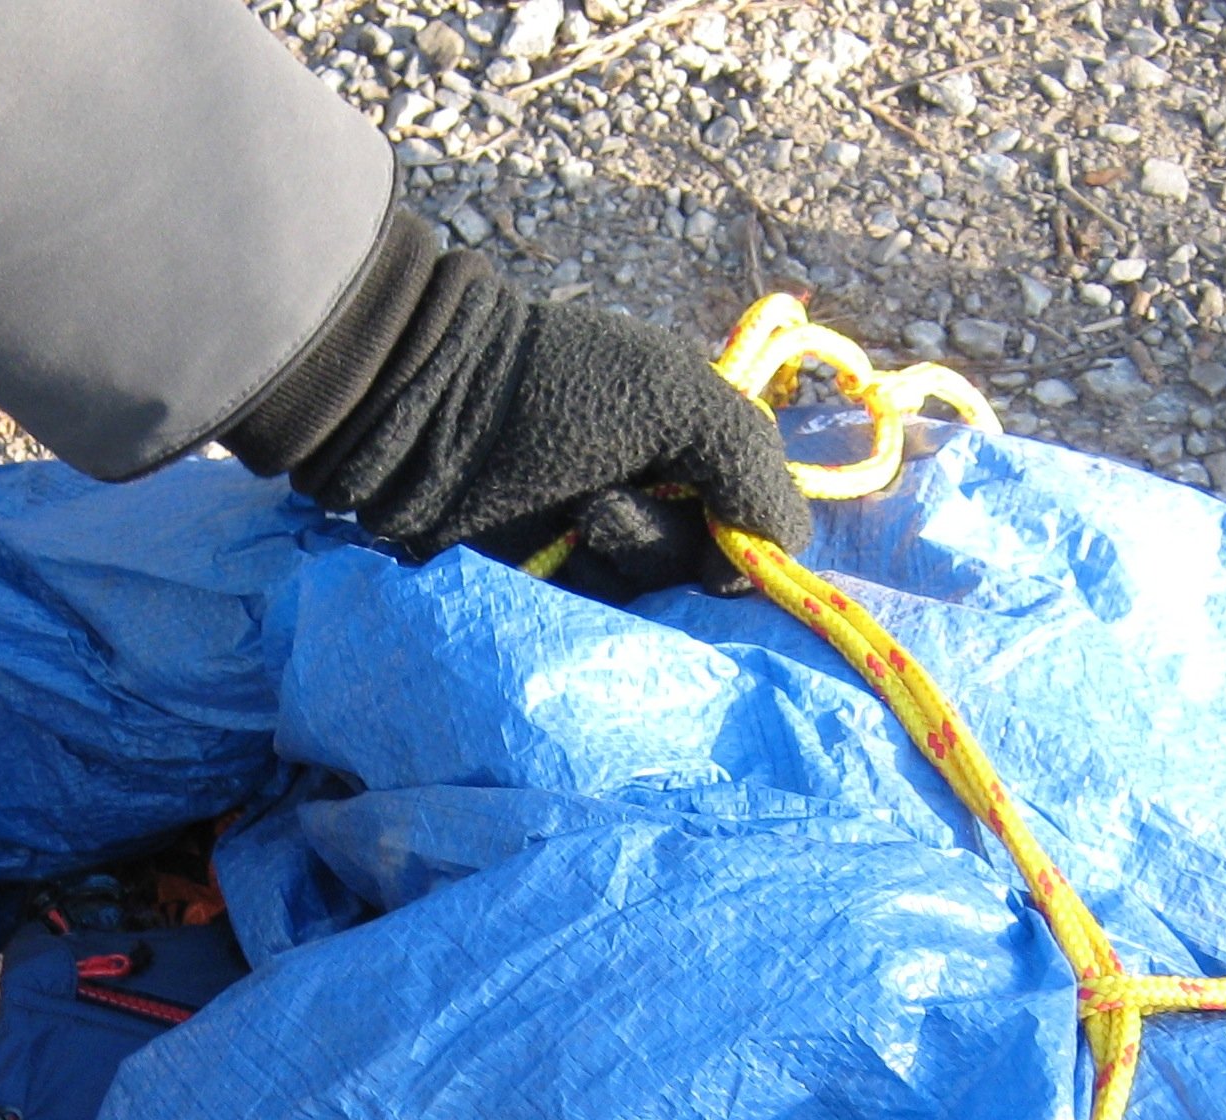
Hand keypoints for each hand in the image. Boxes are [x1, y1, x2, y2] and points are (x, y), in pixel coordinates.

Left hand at [247, 238, 812, 600]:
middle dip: (668, 543)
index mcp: (692, 450)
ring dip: (626, 561)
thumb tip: (790, 549)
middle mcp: (656, 502)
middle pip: (705, 572)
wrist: (435, 416)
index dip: (748, 545)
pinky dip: (588, 595)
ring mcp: (600, 551)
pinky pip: (600, 622)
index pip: (755, 526)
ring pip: (653, 601)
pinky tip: (557, 556)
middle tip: (610, 508)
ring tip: (578, 518)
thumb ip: (750, 461)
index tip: (728, 541)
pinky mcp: (552, 593)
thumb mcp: (676, 397)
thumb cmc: (555, 391)